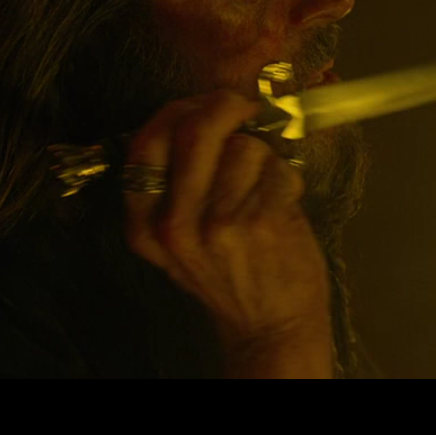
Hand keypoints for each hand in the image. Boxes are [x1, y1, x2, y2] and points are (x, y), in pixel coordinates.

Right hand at [123, 91, 333, 378]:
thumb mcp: (182, 238)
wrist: (269, 328)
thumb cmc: (232, 273)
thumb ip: (181, 181)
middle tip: (245, 109)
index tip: (202, 107)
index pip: (146, 144)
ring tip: (266, 187)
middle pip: (194, 130)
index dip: (178, 112)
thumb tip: (208, 108)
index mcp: (146, 225)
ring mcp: (218, 224)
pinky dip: (289, 176)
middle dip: (227, 107)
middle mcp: (175, 225)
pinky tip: (285, 202)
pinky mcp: (260, 223)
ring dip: (266, 155)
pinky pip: (278, 167)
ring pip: (245, 146)